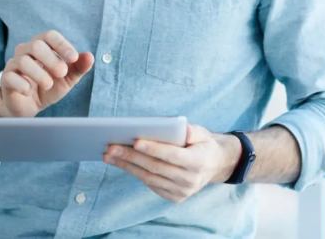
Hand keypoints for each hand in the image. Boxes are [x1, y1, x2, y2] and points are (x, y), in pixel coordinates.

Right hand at [0, 31, 94, 117]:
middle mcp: (25, 51)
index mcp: (42, 46)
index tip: (74, 58)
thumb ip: (79, 67)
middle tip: (62, 73)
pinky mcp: (5, 79)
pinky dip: (23, 84)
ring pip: (23, 61)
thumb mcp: (67, 78)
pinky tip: (30, 91)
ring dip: (39, 74)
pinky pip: (10, 77)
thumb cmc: (49, 87)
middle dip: (51, 59)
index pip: (50, 36)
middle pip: (36, 45)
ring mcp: (13, 64)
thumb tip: (90, 56)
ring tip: (48, 85)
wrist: (29, 106)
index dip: (62, 45)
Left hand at [104, 124, 241, 202]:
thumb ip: (192, 131)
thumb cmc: (203, 144)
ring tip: (110, 156)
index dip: (154, 148)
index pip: (172, 155)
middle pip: (156, 167)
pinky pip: (151, 185)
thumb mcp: (203, 133)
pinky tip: (123, 164)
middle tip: (112, 148)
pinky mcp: (175, 197)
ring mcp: (183, 191)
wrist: (214, 165)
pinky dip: (136, 173)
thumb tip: (180, 127)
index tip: (135, 141)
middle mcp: (191, 180)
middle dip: (131, 157)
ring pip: (150, 178)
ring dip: (127, 166)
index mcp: (199, 161)